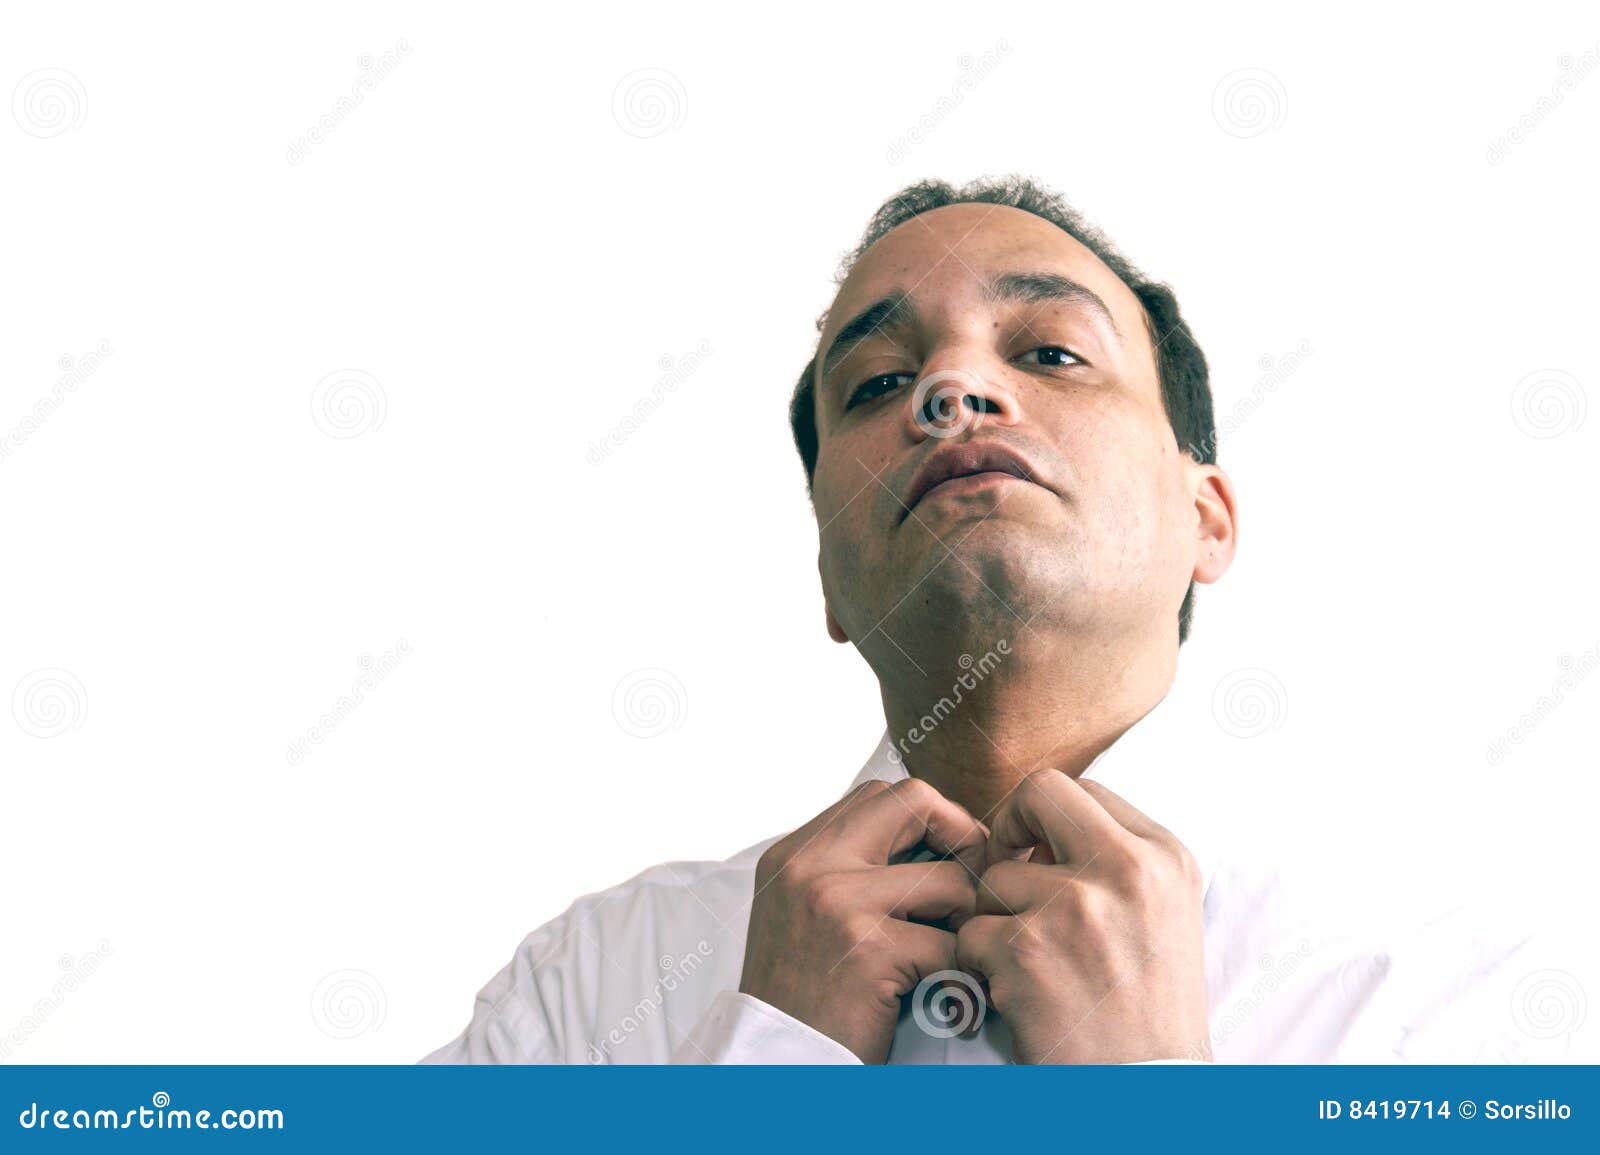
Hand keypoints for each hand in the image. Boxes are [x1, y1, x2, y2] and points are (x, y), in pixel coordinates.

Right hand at [739, 777, 987, 1062]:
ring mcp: (836, 902)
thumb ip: (852, 870)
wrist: (774, 1066)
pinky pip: (951, 945)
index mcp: (795, 853)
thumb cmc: (804, 998)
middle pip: (915, 801)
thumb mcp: (805, 913)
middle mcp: (809, 865)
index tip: (946, 858)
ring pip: (950, 880)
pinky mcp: (868, 949)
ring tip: (952, 956)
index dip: (928, 818)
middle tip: (969, 888)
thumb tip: (936, 836)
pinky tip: (946, 999)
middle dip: (962, 837)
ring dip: (964, 923)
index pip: (879, 795)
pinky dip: (959, 978)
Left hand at [957, 769, 1207, 1063]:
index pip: (1083, 790)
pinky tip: (1016, 996)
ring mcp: (1074, 906)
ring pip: (992, 878)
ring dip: (994, 920)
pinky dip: (979, 967)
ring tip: (1028, 966)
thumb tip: (1043, 830)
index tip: (1038, 853)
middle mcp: (1126, 869)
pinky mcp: (1026, 950)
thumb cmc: (1150, 1014)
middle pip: (1038, 792)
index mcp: (1164, 857)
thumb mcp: (1164, 916)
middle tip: (1001, 868)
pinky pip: (969, 934)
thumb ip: (1114, 862)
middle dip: (1007, 827)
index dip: (1047, 819)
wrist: (1150, 1094)